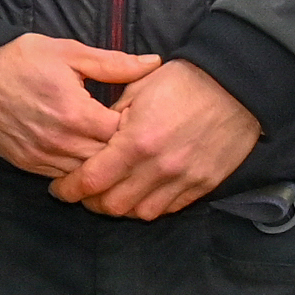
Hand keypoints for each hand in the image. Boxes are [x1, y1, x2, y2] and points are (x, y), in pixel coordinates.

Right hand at [0, 34, 159, 177]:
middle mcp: (61, 142)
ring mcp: (42, 157)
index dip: (138, 129)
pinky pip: (62, 178)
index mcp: (76, 113)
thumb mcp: (68, 52)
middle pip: (108, 162)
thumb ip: (113, 63)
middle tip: (134, 138)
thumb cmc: (19, 58)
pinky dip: (77, 171)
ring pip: (86, 175)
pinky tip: (85, 159)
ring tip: (112, 151)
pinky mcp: (27, 165)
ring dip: (100, 166)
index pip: (124, 136)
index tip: (143, 119)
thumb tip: (153, 63)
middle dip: (123, 152)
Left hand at [51, 59, 261, 218]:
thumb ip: (111, 121)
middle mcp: (158, 168)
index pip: (91, 181)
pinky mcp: (203, 185)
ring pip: (141, 213)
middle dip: (91, 202)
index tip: (59, 188)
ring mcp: (183, 180)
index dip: (69, 189)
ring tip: (112, 194)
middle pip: (112, 205)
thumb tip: (93, 140)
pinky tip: (141, 193)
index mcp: (136, 142)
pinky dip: (150, 205)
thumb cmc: (182, 81)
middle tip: (83, 192)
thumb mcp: (137, 90)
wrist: (236, 85)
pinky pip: (169, 208)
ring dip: (121, 207)